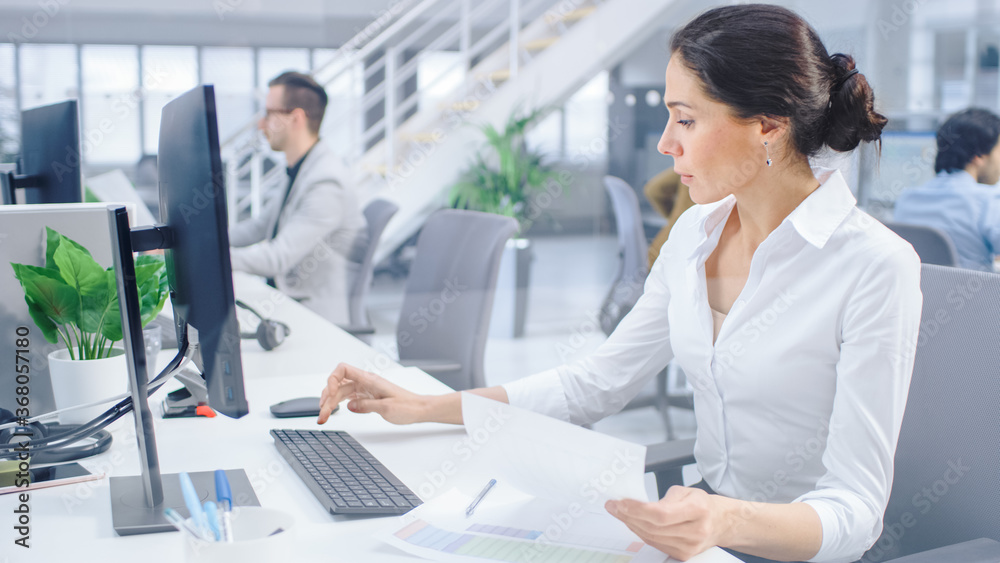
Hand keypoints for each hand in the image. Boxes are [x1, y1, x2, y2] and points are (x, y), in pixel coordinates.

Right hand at [317, 363, 426, 424]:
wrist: (419, 409)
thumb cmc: (408, 406)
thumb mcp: (386, 408)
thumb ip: (367, 406)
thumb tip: (349, 406)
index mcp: (370, 380)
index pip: (343, 369)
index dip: (332, 379)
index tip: (329, 395)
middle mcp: (365, 382)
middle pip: (338, 385)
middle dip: (327, 399)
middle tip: (322, 416)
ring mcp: (365, 389)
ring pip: (341, 392)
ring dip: (330, 403)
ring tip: (324, 417)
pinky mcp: (366, 397)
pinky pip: (348, 397)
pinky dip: (338, 404)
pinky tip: (334, 411)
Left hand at [606, 486, 722, 560]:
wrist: (720, 523)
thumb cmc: (702, 505)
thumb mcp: (686, 491)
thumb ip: (663, 498)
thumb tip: (637, 504)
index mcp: (698, 510)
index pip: (661, 514)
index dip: (637, 509)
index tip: (621, 502)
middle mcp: (695, 531)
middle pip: (653, 527)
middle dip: (628, 516)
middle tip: (613, 506)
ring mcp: (689, 546)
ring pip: (651, 537)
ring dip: (631, 524)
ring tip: (619, 512)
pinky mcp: (683, 555)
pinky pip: (655, 544)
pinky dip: (640, 533)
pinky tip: (633, 523)